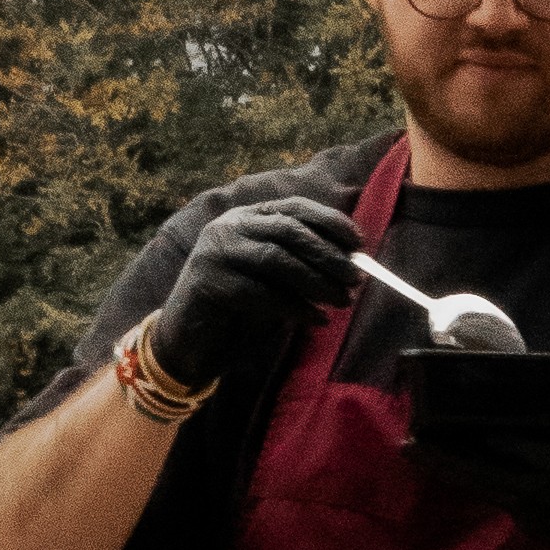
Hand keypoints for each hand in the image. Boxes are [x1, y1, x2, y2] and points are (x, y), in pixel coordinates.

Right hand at [145, 189, 361, 389]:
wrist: (190, 341)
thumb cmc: (239, 308)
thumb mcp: (273, 279)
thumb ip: (301, 264)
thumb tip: (351, 262)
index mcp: (246, 217)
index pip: (293, 207)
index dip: (329, 220)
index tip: (358, 242)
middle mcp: (228, 227)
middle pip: (287, 230)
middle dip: (327, 254)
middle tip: (356, 277)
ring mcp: (214, 252)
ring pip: (276, 259)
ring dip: (316, 281)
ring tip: (342, 300)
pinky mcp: (208, 283)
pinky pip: (261, 293)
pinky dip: (295, 307)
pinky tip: (317, 320)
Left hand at [408, 352, 549, 549]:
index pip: (531, 457)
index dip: (501, 444)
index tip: (469, 428)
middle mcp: (548, 500)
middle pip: (488, 479)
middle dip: (447, 460)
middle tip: (408, 442)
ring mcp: (537, 518)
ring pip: (486, 490)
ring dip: (450, 470)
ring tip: (412, 449)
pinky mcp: (533, 528)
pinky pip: (499, 498)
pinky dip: (475, 480)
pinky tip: (448, 460)